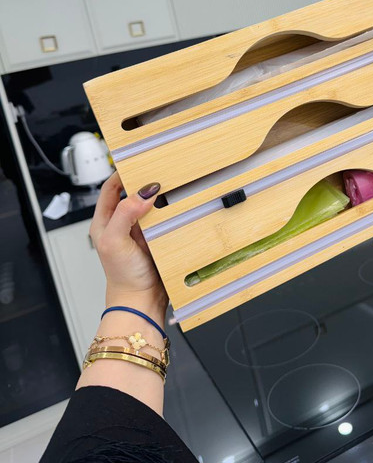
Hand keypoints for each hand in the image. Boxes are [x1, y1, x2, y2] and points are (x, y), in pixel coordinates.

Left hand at [89, 171, 167, 324]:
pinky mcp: (157, 237)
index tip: (136, 162)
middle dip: (144, 181)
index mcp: (105, 221)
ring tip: (169, 184)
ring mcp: (141, 230)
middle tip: (158, 169)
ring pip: (151, 204)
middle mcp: (123, 223)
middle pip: (133, 193)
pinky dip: (171, 210)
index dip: (122, 173)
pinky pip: (165, 217)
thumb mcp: (114, 241)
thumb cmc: (122, 276)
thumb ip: (125, 214)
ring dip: (160, 196)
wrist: (142, 300)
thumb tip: (142, 192)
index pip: (111, 187)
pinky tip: (177, 206)